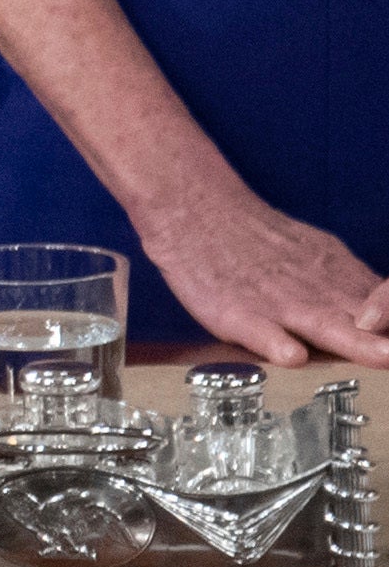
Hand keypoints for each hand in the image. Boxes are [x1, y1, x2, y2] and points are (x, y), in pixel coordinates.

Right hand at [138, 179, 388, 367]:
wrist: (198, 210)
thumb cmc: (255, 239)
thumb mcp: (320, 253)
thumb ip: (353, 286)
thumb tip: (382, 309)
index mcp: (340, 280)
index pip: (386, 302)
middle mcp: (318, 293)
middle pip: (369, 322)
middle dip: (387, 340)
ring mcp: (279, 304)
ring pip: (326, 327)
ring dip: (359, 344)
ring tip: (384, 356)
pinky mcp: (236, 313)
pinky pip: (260, 331)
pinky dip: (276, 343)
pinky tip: (291, 355)